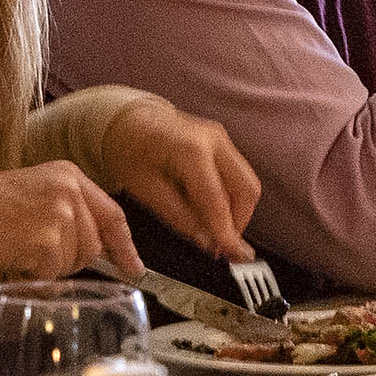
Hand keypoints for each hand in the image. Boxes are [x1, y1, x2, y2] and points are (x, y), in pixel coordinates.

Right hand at [0, 161, 138, 283]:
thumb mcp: (35, 195)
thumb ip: (70, 212)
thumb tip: (102, 250)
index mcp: (69, 175)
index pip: (112, 215)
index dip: (124, 246)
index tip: (134, 267)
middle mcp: (69, 191)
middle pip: (93, 245)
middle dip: (70, 259)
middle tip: (32, 249)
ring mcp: (60, 216)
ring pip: (74, 262)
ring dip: (50, 267)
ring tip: (18, 247)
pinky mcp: (46, 242)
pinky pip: (53, 275)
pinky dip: (34, 275)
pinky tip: (13, 257)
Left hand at [95, 103, 262, 262]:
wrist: (128, 120)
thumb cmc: (130, 149)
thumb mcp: (145, 190)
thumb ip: (179, 217)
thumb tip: (208, 240)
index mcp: (191, 150)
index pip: (218, 200)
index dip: (227, 232)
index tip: (234, 255)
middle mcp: (213, 140)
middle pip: (246, 190)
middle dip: (239, 223)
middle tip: (225, 247)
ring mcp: (221, 139)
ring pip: (247, 185)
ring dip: (236, 212)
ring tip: (215, 232)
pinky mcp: (223, 144)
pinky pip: (238, 177)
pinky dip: (230, 200)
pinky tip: (211, 213)